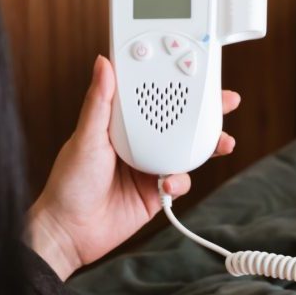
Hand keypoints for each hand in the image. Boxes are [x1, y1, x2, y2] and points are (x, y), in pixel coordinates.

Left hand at [28, 55, 241, 279]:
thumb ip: (99, 102)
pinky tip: (168, 185)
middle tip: (226, 101)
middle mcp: (139, 143)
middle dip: (205, 113)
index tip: (195, 71)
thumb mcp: (85, 137)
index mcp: (121, 124)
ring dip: (206, 147)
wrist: (70, 231)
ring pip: (186, 152)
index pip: (152, 96)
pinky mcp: (156, 193)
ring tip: (222, 143)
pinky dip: (180, 182)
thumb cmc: (69, 183)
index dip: (174, 83)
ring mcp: (149, 168)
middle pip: (178, 122)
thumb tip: (102, 63)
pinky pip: (180, 182)